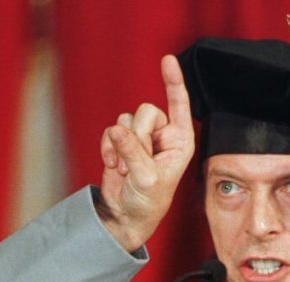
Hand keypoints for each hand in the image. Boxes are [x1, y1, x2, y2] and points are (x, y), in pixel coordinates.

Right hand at [98, 55, 194, 252]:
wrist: (126, 215)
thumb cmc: (148, 202)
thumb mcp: (146, 178)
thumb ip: (133, 151)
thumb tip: (117, 129)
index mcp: (181, 141)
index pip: (179, 105)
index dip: (173, 82)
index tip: (167, 59)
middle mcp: (164, 136)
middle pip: (145, 110)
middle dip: (137, 135)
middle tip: (137, 162)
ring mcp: (142, 137)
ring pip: (126, 119)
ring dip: (122, 146)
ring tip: (128, 170)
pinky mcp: (123, 141)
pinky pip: (111, 130)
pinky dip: (108, 148)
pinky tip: (114, 167)